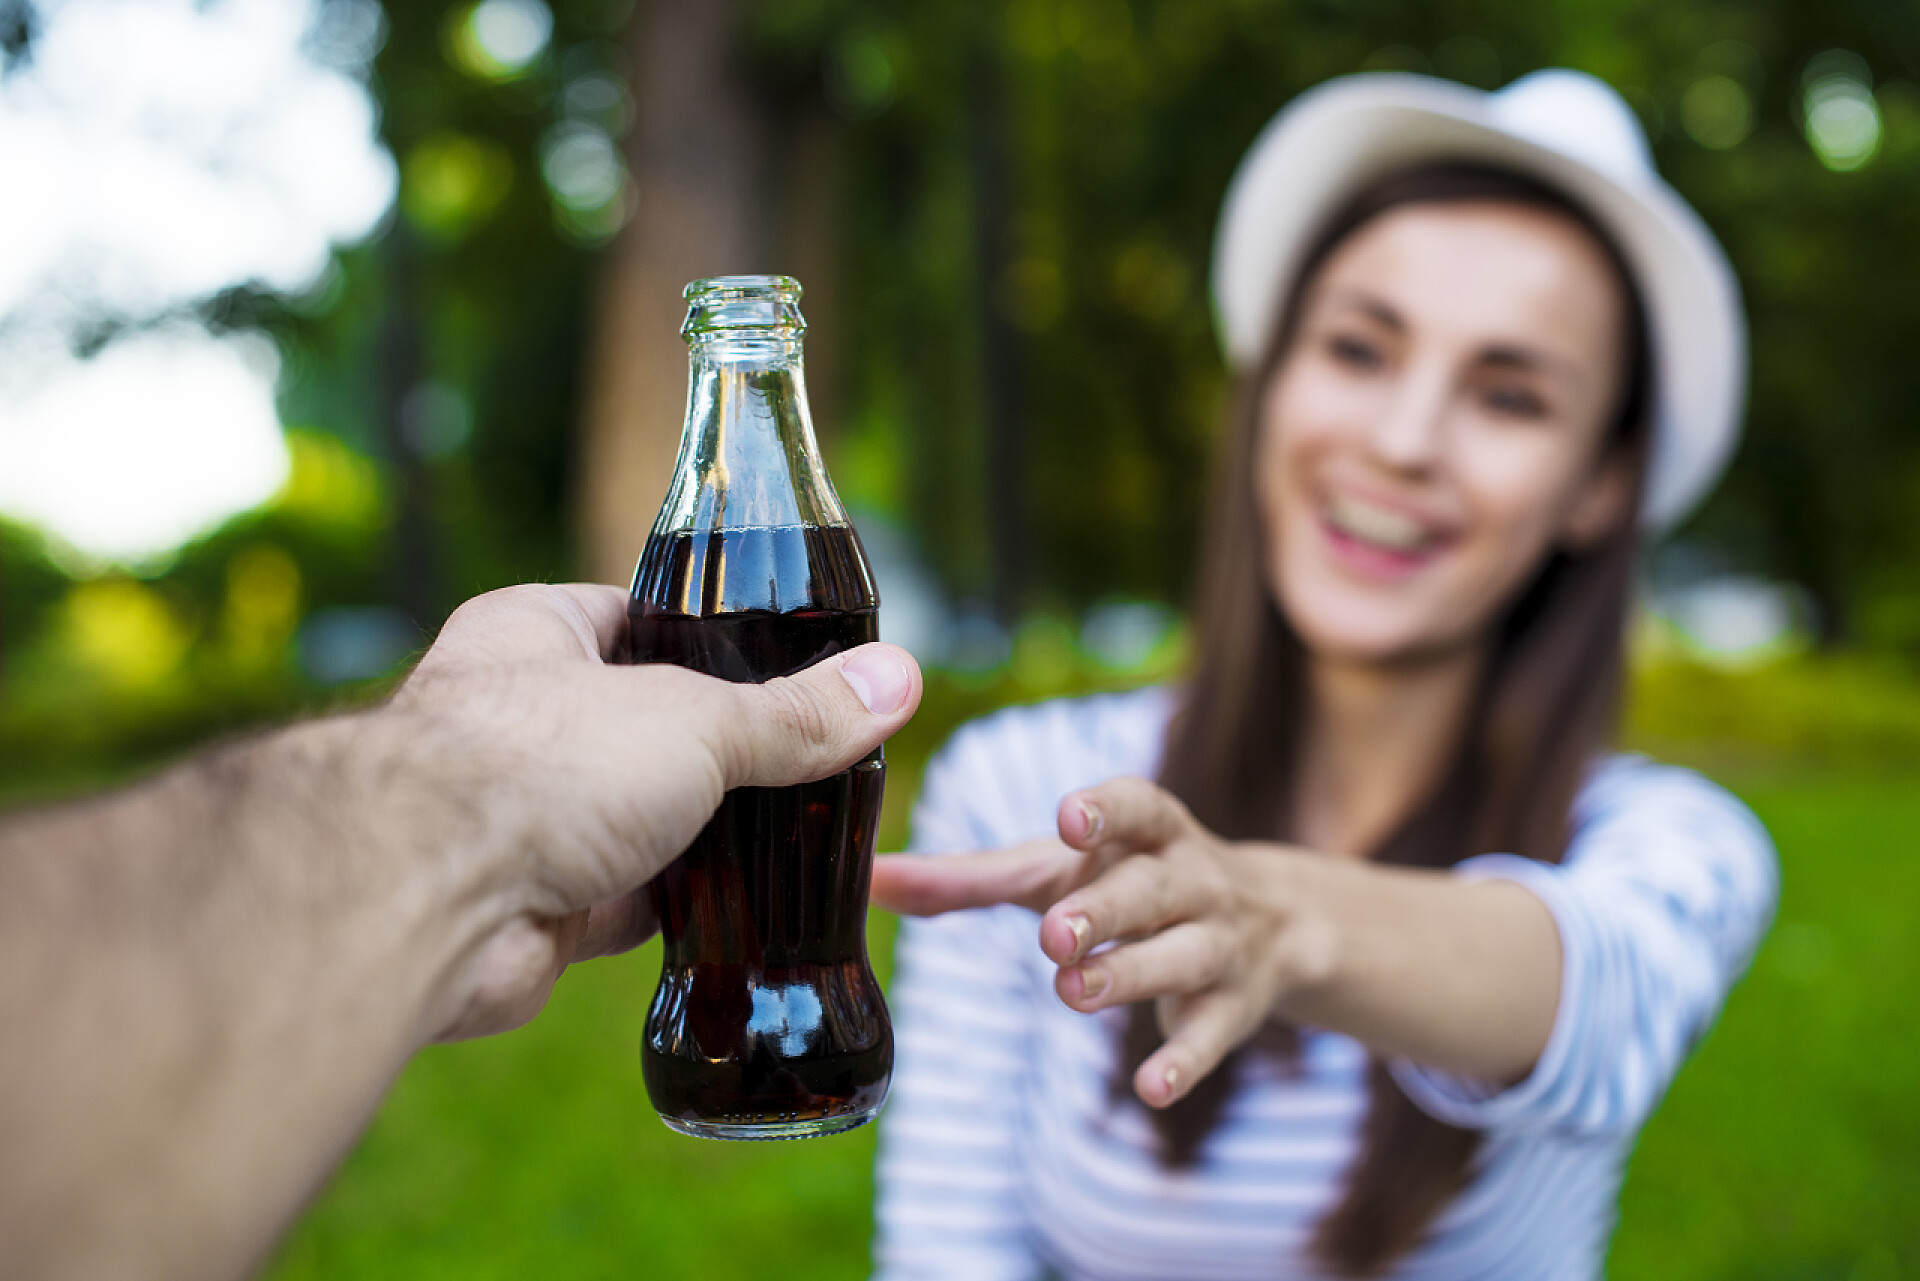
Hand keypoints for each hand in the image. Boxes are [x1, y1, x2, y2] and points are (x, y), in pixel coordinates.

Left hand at [388, 583, 920, 1039]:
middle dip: (723, 750)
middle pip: (652, 726)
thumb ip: (795, 715)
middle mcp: (522, 719)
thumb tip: (898, 682)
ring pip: (647, 817)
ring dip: (708, 834)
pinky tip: (757, 906)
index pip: (641, 616)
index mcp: (535, 633)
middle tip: (815, 754)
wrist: (428, 904)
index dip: (716, 634)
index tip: (791, 656)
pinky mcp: (544, 902)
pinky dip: (687, 908)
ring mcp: (531, 816)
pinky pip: (636, 899)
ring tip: (805, 828)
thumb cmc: (532, 767)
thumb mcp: (697, 720)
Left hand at [873, 776, 1336, 1107]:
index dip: (1106, 808)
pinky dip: (1184, 1061)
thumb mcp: (1057, 871)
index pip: (1139, 804)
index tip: (1070, 817)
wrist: (1271, 923)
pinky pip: (1213, 1035)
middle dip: (1105, 910)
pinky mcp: (1234, 1007)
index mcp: (1150, 831)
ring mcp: (1220, 942)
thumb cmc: (1126, 881)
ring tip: (1072, 993)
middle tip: (1051, 937)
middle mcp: (1193, 879)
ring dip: (1130, 975)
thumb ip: (970, 877)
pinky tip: (1151, 1088)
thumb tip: (872, 878)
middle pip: (1152, 890)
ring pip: (1182, 956)